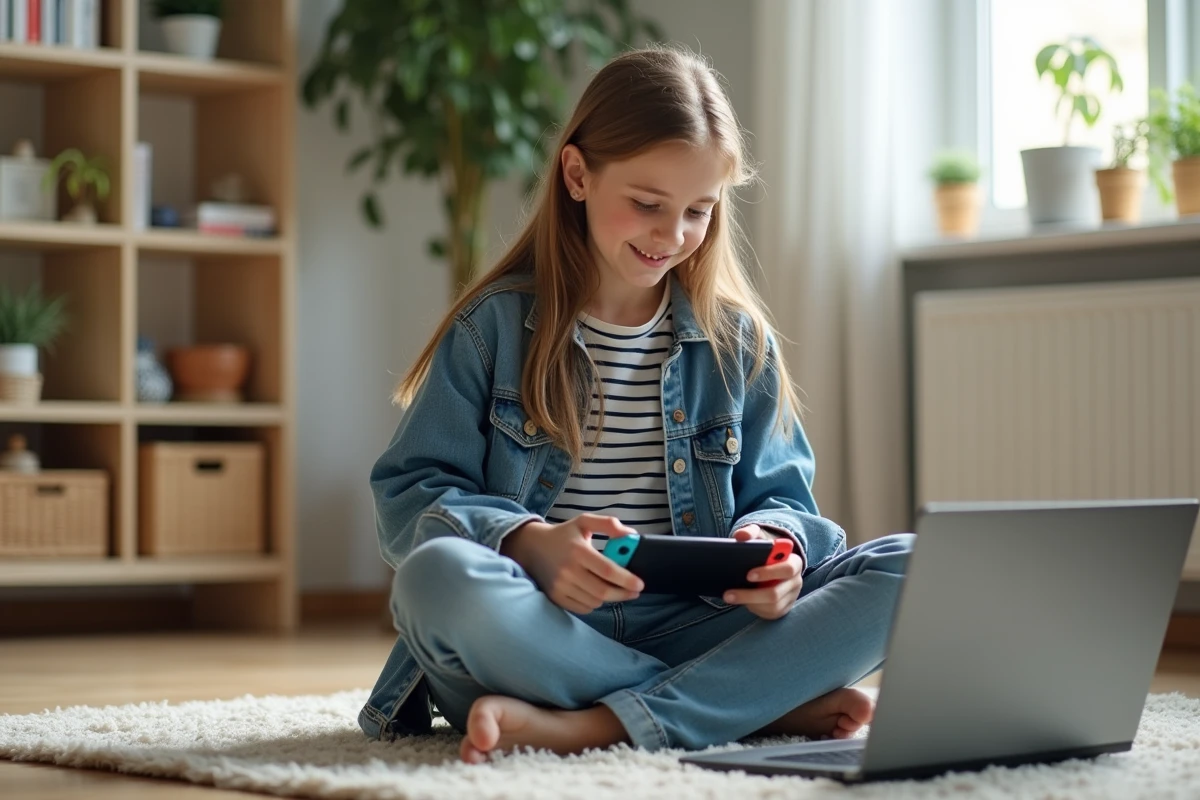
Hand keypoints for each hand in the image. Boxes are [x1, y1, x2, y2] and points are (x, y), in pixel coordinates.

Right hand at [501, 514, 643, 613]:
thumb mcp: (584, 522)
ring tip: (612, 588)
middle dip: (624, 594)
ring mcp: (561, 586)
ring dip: (608, 598)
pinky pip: (583, 608)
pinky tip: (595, 593)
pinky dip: (593, 603)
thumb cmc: (563, 534)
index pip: (608, 571)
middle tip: (634, 592)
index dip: (627, 580)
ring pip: (595, 602)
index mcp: (578, 551)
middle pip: (603, 591)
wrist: (532, 547)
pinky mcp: (556, 597)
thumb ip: (608, 524)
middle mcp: (568, 571)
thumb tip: (631, 536)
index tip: (640, 584)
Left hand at [723, 524, 803, 619]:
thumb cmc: (765, 549)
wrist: (771, 563)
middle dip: (750, 594)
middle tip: (728, 593)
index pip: (787, 569)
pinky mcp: (783, 608)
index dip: (768, 573)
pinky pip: (769, 613)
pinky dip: (754, 608)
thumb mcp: (759, 537)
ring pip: (771, 606)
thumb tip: (741, 536)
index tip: (748, 574)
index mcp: (794, 562)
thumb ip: (750, 532)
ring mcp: (790, 597)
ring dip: (748, 602)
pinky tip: (741, 601)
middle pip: (775, 593)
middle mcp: (796, 581)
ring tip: (729, 597)